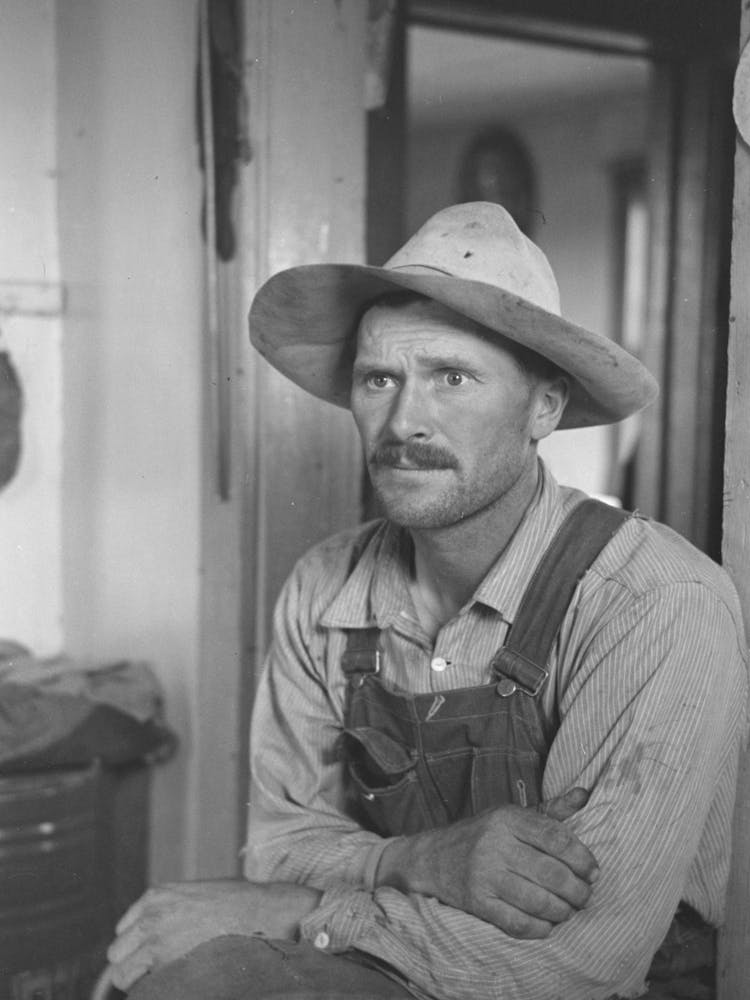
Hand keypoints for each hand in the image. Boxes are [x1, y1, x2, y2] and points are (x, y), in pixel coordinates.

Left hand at [106, 879, 321, 991]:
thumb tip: (157, 936)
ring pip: (122, 975)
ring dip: (139, 980)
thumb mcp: (196, 893)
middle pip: (117, 954)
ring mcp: (156, 943)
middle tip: (158, 970)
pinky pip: (144, 989)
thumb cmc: (238, 903)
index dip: (138, 945)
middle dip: (133, 964)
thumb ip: (170, 910)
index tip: (153, 954)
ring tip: (166, 979)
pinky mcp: (168, 967)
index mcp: (155, 896)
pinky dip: (154, 990)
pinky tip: (175, 983)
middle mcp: (150, 918)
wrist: (264, 912)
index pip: (124, 930)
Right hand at [376, 787, 597, 938]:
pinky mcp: (477, 902)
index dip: (582, 858)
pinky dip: (540, 928)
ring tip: (568, 910)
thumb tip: (585, 795)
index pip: (556, 837)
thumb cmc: (481, 835)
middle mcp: (496, 844)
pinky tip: (547, 924)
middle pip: (551, 873)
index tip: (594, 871)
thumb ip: (550, 811)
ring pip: (538, 901)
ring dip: (562, 911)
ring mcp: (485, 874)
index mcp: (507, 818)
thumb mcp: (511, 816)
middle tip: (585, 896)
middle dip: (577, 890)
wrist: (432, 858)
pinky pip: (518, 923)